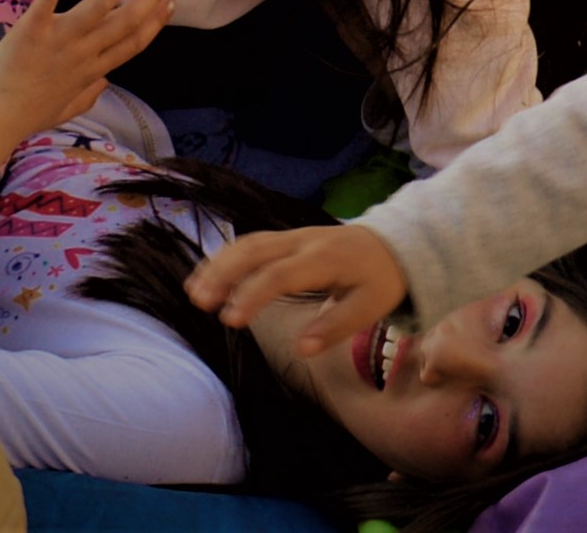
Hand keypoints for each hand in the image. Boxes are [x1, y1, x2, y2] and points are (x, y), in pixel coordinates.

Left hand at [0, 0, 177, 172]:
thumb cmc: (24, 117)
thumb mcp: (64, 112)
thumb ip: (87, 97)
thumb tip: (105, 83)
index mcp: (91, 72)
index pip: (132, 44)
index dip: (154, 23)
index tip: (170, 3)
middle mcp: (83, 54)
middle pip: (126, 22)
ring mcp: (60, 40)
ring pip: (99, 6)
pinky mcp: (33, 28)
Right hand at [184, 221, 407, 355]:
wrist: (392, 243)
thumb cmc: (379, 280)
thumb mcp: (370, 307)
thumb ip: (335, 326)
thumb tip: (302, 349)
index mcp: (323, 259)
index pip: (280, 275)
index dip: (252, 295)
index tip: (230, 319)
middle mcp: (302, 242)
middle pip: (255, 250)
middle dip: (224, 273)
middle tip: (199, 301)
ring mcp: (292, 237)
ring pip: (248, 243)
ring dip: (219, 264)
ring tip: (194, 292)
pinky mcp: (285, 239)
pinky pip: (251, 243)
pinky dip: (226, 257)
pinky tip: (208, 276)